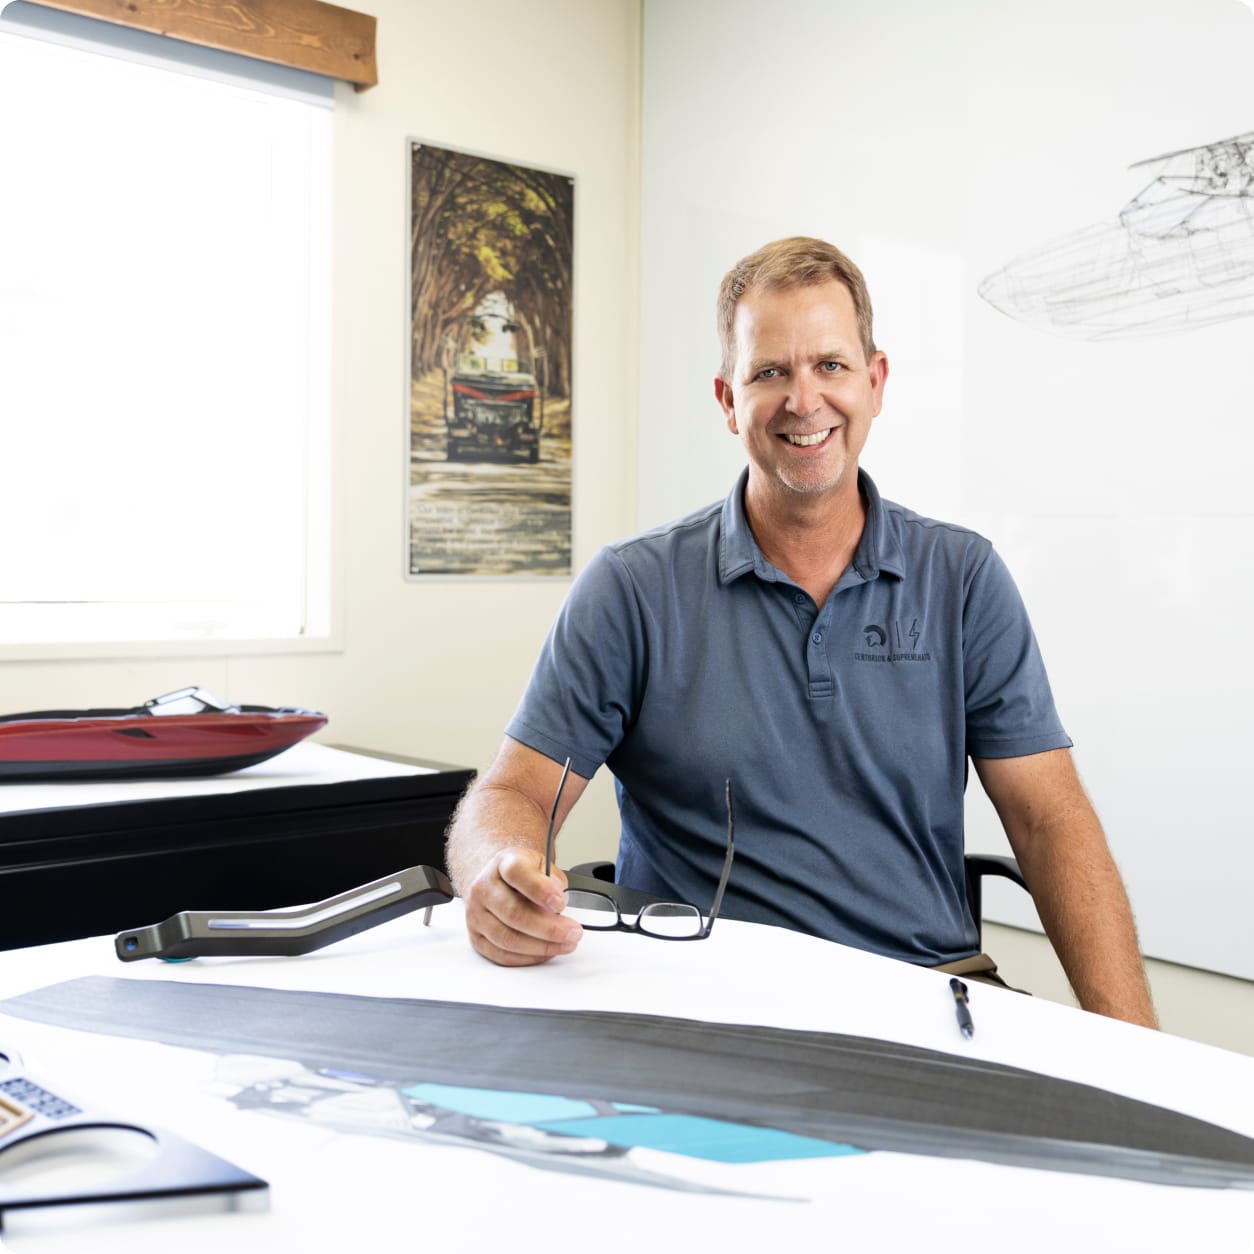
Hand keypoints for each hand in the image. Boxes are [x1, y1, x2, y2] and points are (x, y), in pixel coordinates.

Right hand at [462, 846, 582, 966]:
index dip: (540, 890)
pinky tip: (545, 952)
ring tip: (565, 944)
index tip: (560, 903)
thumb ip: (553, 880)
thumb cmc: (522, 874)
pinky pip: (501, 955)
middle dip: (549, 928)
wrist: (498, 880)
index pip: (517, 873)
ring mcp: (476, 913)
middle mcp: (484, 887)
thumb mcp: (541, 864)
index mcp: (502, 864)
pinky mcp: (476, 936)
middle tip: (572, 932)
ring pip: (508, 938)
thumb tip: (558, 900)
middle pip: (514, 913)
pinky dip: (527, 957)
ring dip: (541, 946)